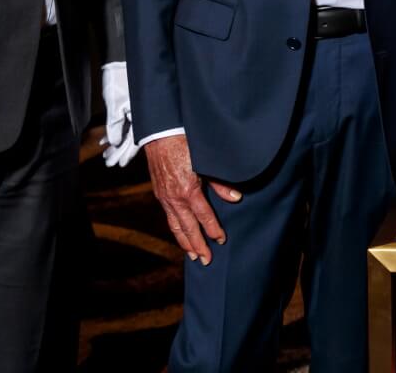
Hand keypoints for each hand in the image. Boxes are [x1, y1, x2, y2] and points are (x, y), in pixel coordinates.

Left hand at [100, 64, 138, 167]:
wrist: (120, 63)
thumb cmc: (119, 82)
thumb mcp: (115, 106)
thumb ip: (115, 125)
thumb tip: (114, 143)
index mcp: (142, 116)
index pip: (136, 140)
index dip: (127, 153)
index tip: (119, 164)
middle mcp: (141, 116)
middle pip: (131, 139)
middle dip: (119, 152)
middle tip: (109, 163)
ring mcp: (135, 112)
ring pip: (126, 133)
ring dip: (115, 144)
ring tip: (104, 154)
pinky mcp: (129, 107)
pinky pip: (122, 124)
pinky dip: (113, 132)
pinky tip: (102, 141)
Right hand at [144, 133, 239, 264]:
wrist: (161, 135)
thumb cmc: (186, 145)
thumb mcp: (206, 162)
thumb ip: (220, 183)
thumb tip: (235, 198)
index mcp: (189, 191)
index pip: (204, 217)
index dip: (213, 230)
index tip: (221, 240)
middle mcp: (175, 198)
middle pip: (188, 228)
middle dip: (197, 245)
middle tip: (206, 260)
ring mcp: (165, 197)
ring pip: (175, 226)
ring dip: (184, 242)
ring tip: (192, 255)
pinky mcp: (160, 194)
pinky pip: (168, 217)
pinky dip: (175, 229)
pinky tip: (181, 234)